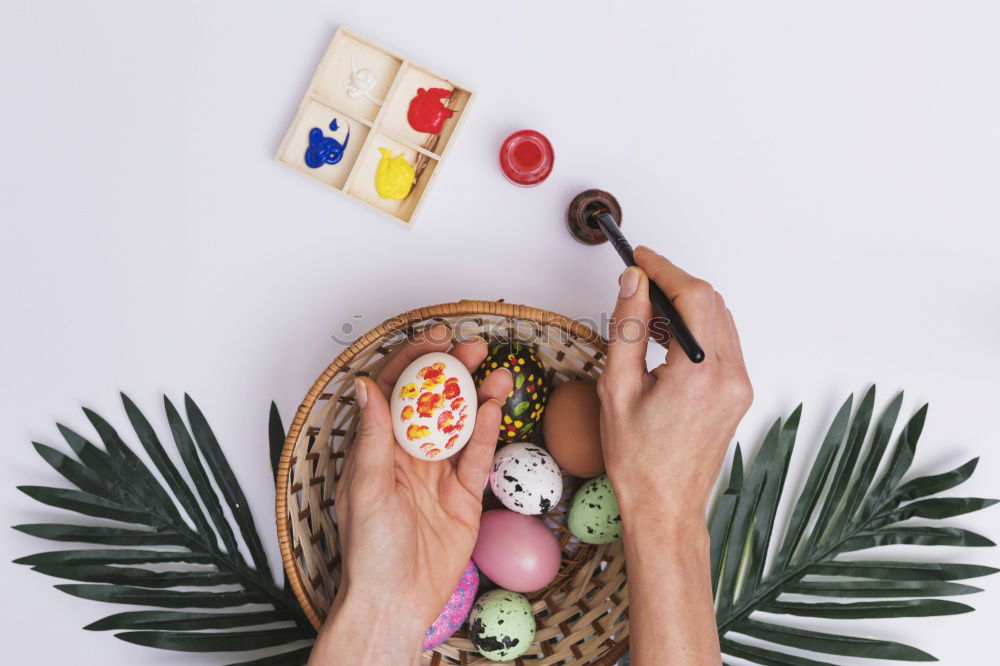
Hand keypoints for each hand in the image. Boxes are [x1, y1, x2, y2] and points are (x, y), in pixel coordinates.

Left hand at [308, 326, 511, 665]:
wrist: (397, 600)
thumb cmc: (369, 549)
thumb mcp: (365, 485)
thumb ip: (373, 435)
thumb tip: (366, 384)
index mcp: (378, 449)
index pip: (395, 393)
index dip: (413, 362)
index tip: (434, 339)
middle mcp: (409, 456)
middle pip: (434, 403)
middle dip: (453, 373)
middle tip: (475, 348)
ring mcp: (439, 474)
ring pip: (462, 425)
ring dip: (479, 397)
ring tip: (499, 372)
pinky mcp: (464, 496)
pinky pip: (479, 457)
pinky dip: (489, 432)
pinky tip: (497, 407)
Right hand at [599, 246, 752, 520]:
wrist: (666, 506)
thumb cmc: (637, 460)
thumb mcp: (616, 388)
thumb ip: (627, 328)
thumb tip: (632, 283)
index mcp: (698, 375)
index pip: (692, 296)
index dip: (664, 268)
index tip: (639, 258)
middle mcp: (730, 376)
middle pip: (710, 302)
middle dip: (674, 284)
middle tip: (638, 282)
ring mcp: (740, 386)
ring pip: (719, 320)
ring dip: (686, 305)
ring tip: (647, 313)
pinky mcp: (739, 393)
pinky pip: (722, 343)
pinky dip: (696, 329)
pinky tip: (666, 338)